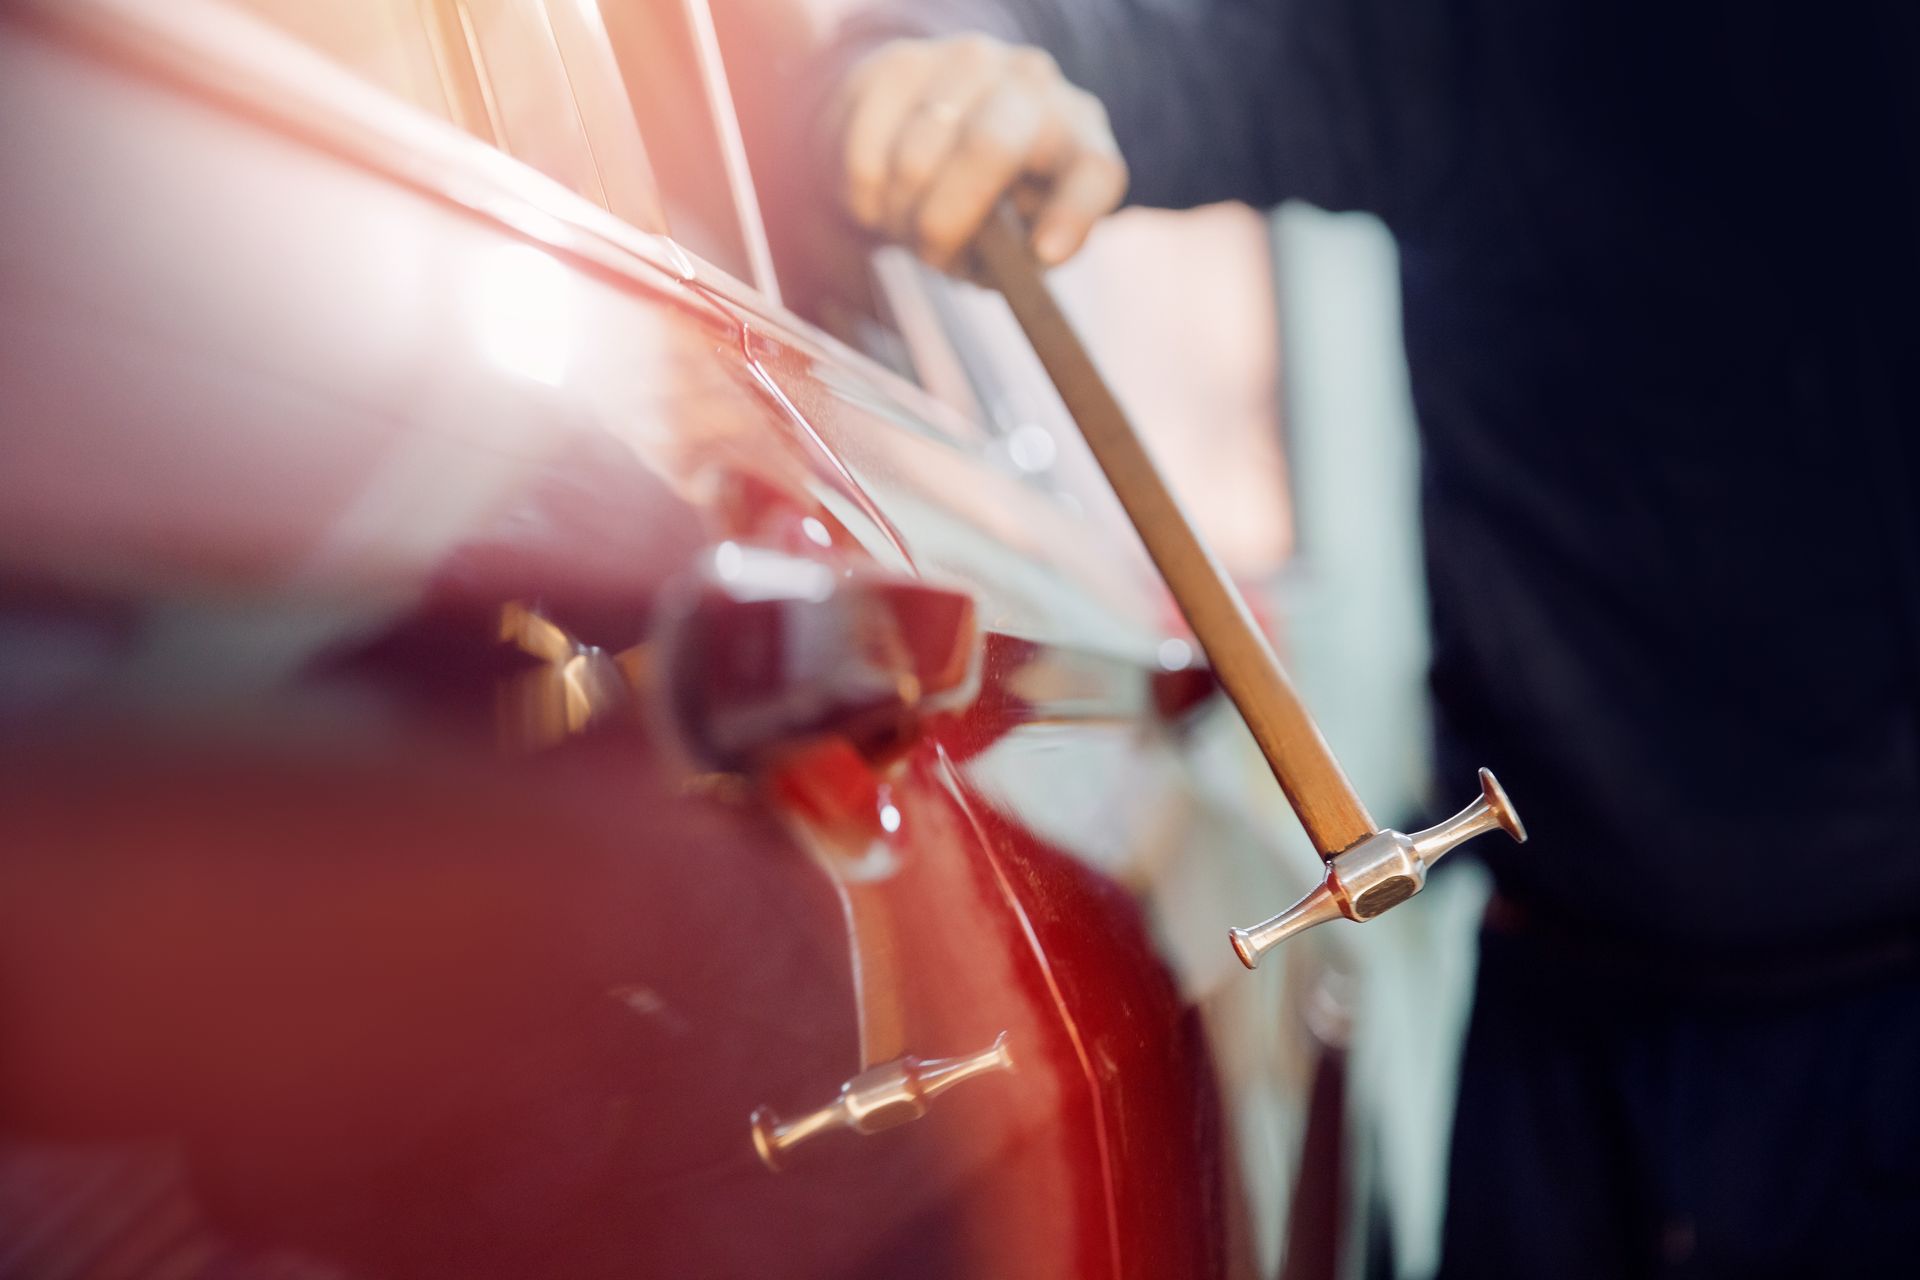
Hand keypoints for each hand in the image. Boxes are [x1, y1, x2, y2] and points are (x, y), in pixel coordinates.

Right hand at [830, 34, 1127, 270]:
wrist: (924, 122)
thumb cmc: (984, 203)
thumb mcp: (1014, 242)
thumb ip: (1013, 260)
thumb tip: (993, 258)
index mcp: (1078, 138)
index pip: (1093, 171)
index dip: (1073, 215)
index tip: (1045, 254)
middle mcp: (1033, 86)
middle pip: (989, 148)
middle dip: (948, 221)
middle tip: (930, 255)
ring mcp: (968, 63)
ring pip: (916, 158)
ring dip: (899, 215)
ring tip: (903, 224)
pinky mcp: (901, 63)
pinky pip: (866, 153)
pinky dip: (862, 198)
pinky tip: (878, 197)